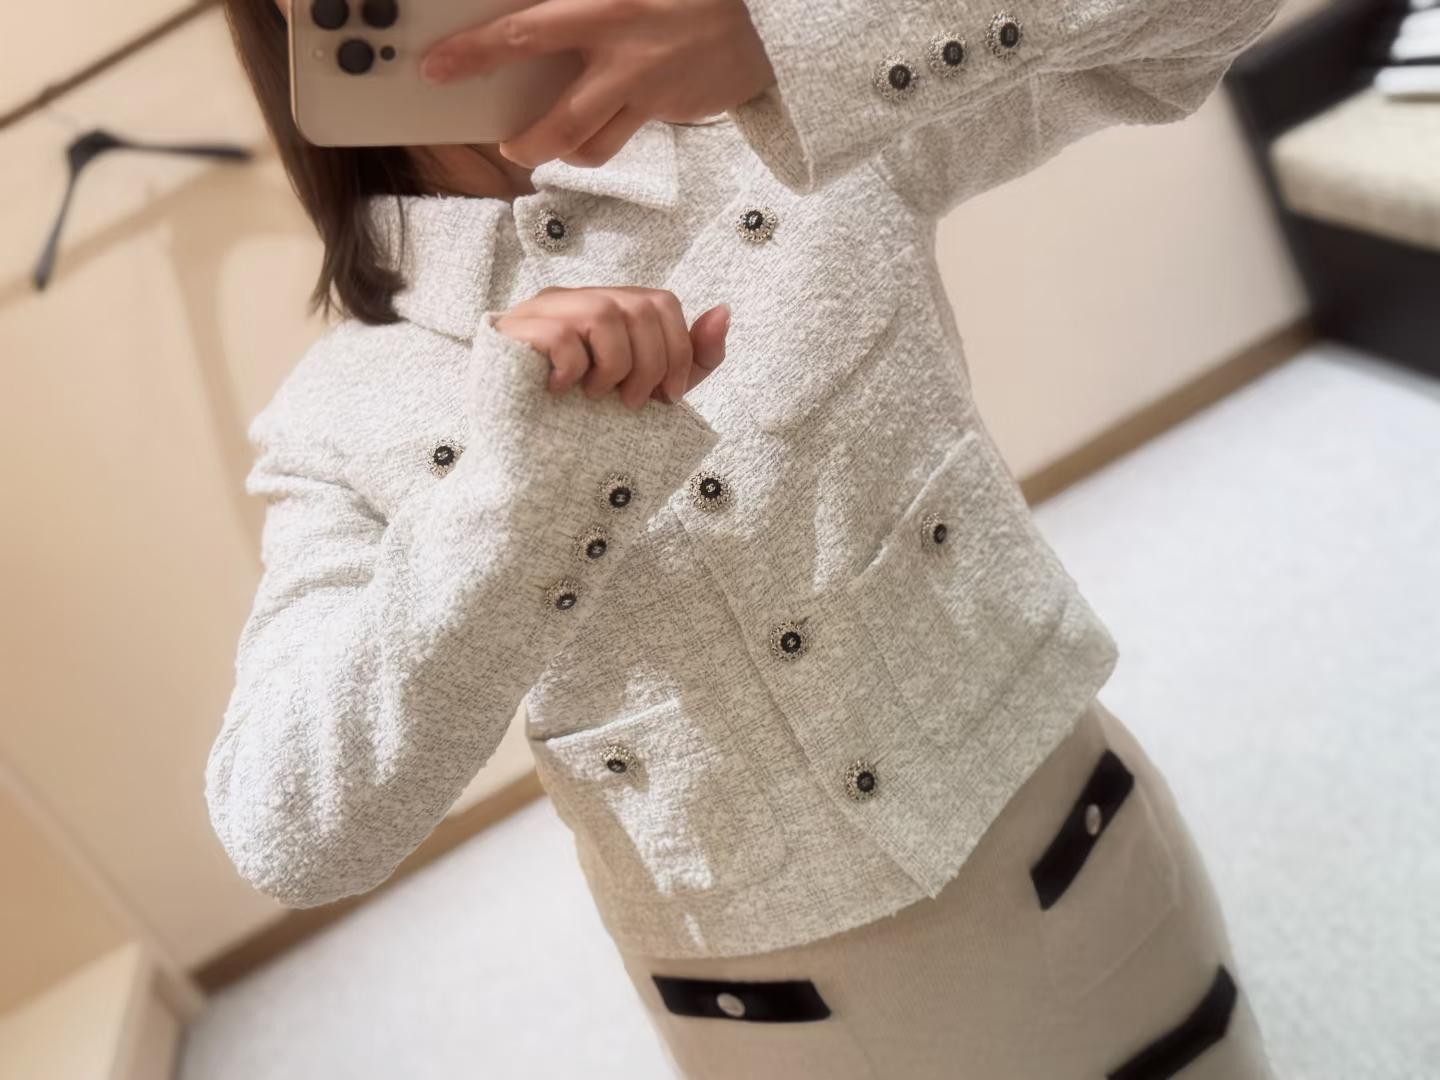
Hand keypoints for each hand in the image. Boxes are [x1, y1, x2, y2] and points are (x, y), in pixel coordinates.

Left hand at [421, 0, 775, 167]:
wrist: (749, 19)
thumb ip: (573, 4)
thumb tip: (529, 14)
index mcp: (602, 6)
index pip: (521, 33)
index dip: (475, 53)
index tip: (437, 68)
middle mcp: (621, 53)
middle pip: (560, 118)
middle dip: (526, 141)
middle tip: (506, 146)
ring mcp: (645, 87)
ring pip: (591, 142)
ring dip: (563, 152)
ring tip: (545, 147)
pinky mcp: (666, 108)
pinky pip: (621, 137)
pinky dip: (598, 144)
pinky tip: (590, 136)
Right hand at [495, 287, 729, 409]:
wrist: (520, 451)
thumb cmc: (586, 417)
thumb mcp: (653, 387)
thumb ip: (693, 355)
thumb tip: (725, 310)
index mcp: (609, 307)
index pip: (662, 301)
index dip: (678, 350)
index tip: (668, 397)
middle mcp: (577, 298)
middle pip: (639, 306)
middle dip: (651, 364)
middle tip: (633, 403)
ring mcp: (542, 310)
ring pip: (603, 314)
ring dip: (615, 367)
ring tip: (597, 397)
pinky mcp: (512, 331)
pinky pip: (560, 334)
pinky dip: (573, 369)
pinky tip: (563, 391)